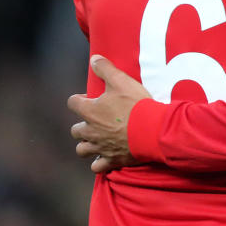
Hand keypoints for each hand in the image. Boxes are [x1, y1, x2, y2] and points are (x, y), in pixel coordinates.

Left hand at [68, 55, 150, 172]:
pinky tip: (105, 156)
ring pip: (82, 149)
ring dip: (87, 144)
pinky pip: (97, 166)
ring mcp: (100, 147)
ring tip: (97, 139)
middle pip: (75, 130)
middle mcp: (90, 131)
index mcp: (90, 111)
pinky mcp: (112, 160)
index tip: (89, 98)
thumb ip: (105, 69)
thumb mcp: (121, 80)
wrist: (153, 130)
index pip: (73, 103)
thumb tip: (94, 59)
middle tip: (95, 120)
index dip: (79, 100)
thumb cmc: (136, 104)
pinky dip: (98, 162)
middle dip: (82, 125)